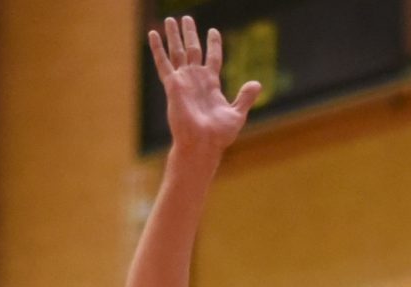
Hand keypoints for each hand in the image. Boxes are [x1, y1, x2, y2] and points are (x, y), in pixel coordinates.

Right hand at [148, 16, 261, 156]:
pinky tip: (153, 33)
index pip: (213, 58)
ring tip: (171, 19)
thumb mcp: (237, 114)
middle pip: (193, 50)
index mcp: (211, 84)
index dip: (213, 44)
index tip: (213, 31)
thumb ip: (245, 97)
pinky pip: (163, 62)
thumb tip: (257, 83)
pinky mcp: (173, 85)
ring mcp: (184, 80)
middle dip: (190, 34)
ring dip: (174, 35)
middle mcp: (196, 79)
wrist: (202, 144)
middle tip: (187, 18)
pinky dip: (157, 48)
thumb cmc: (219, 135)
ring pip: (177, 52)